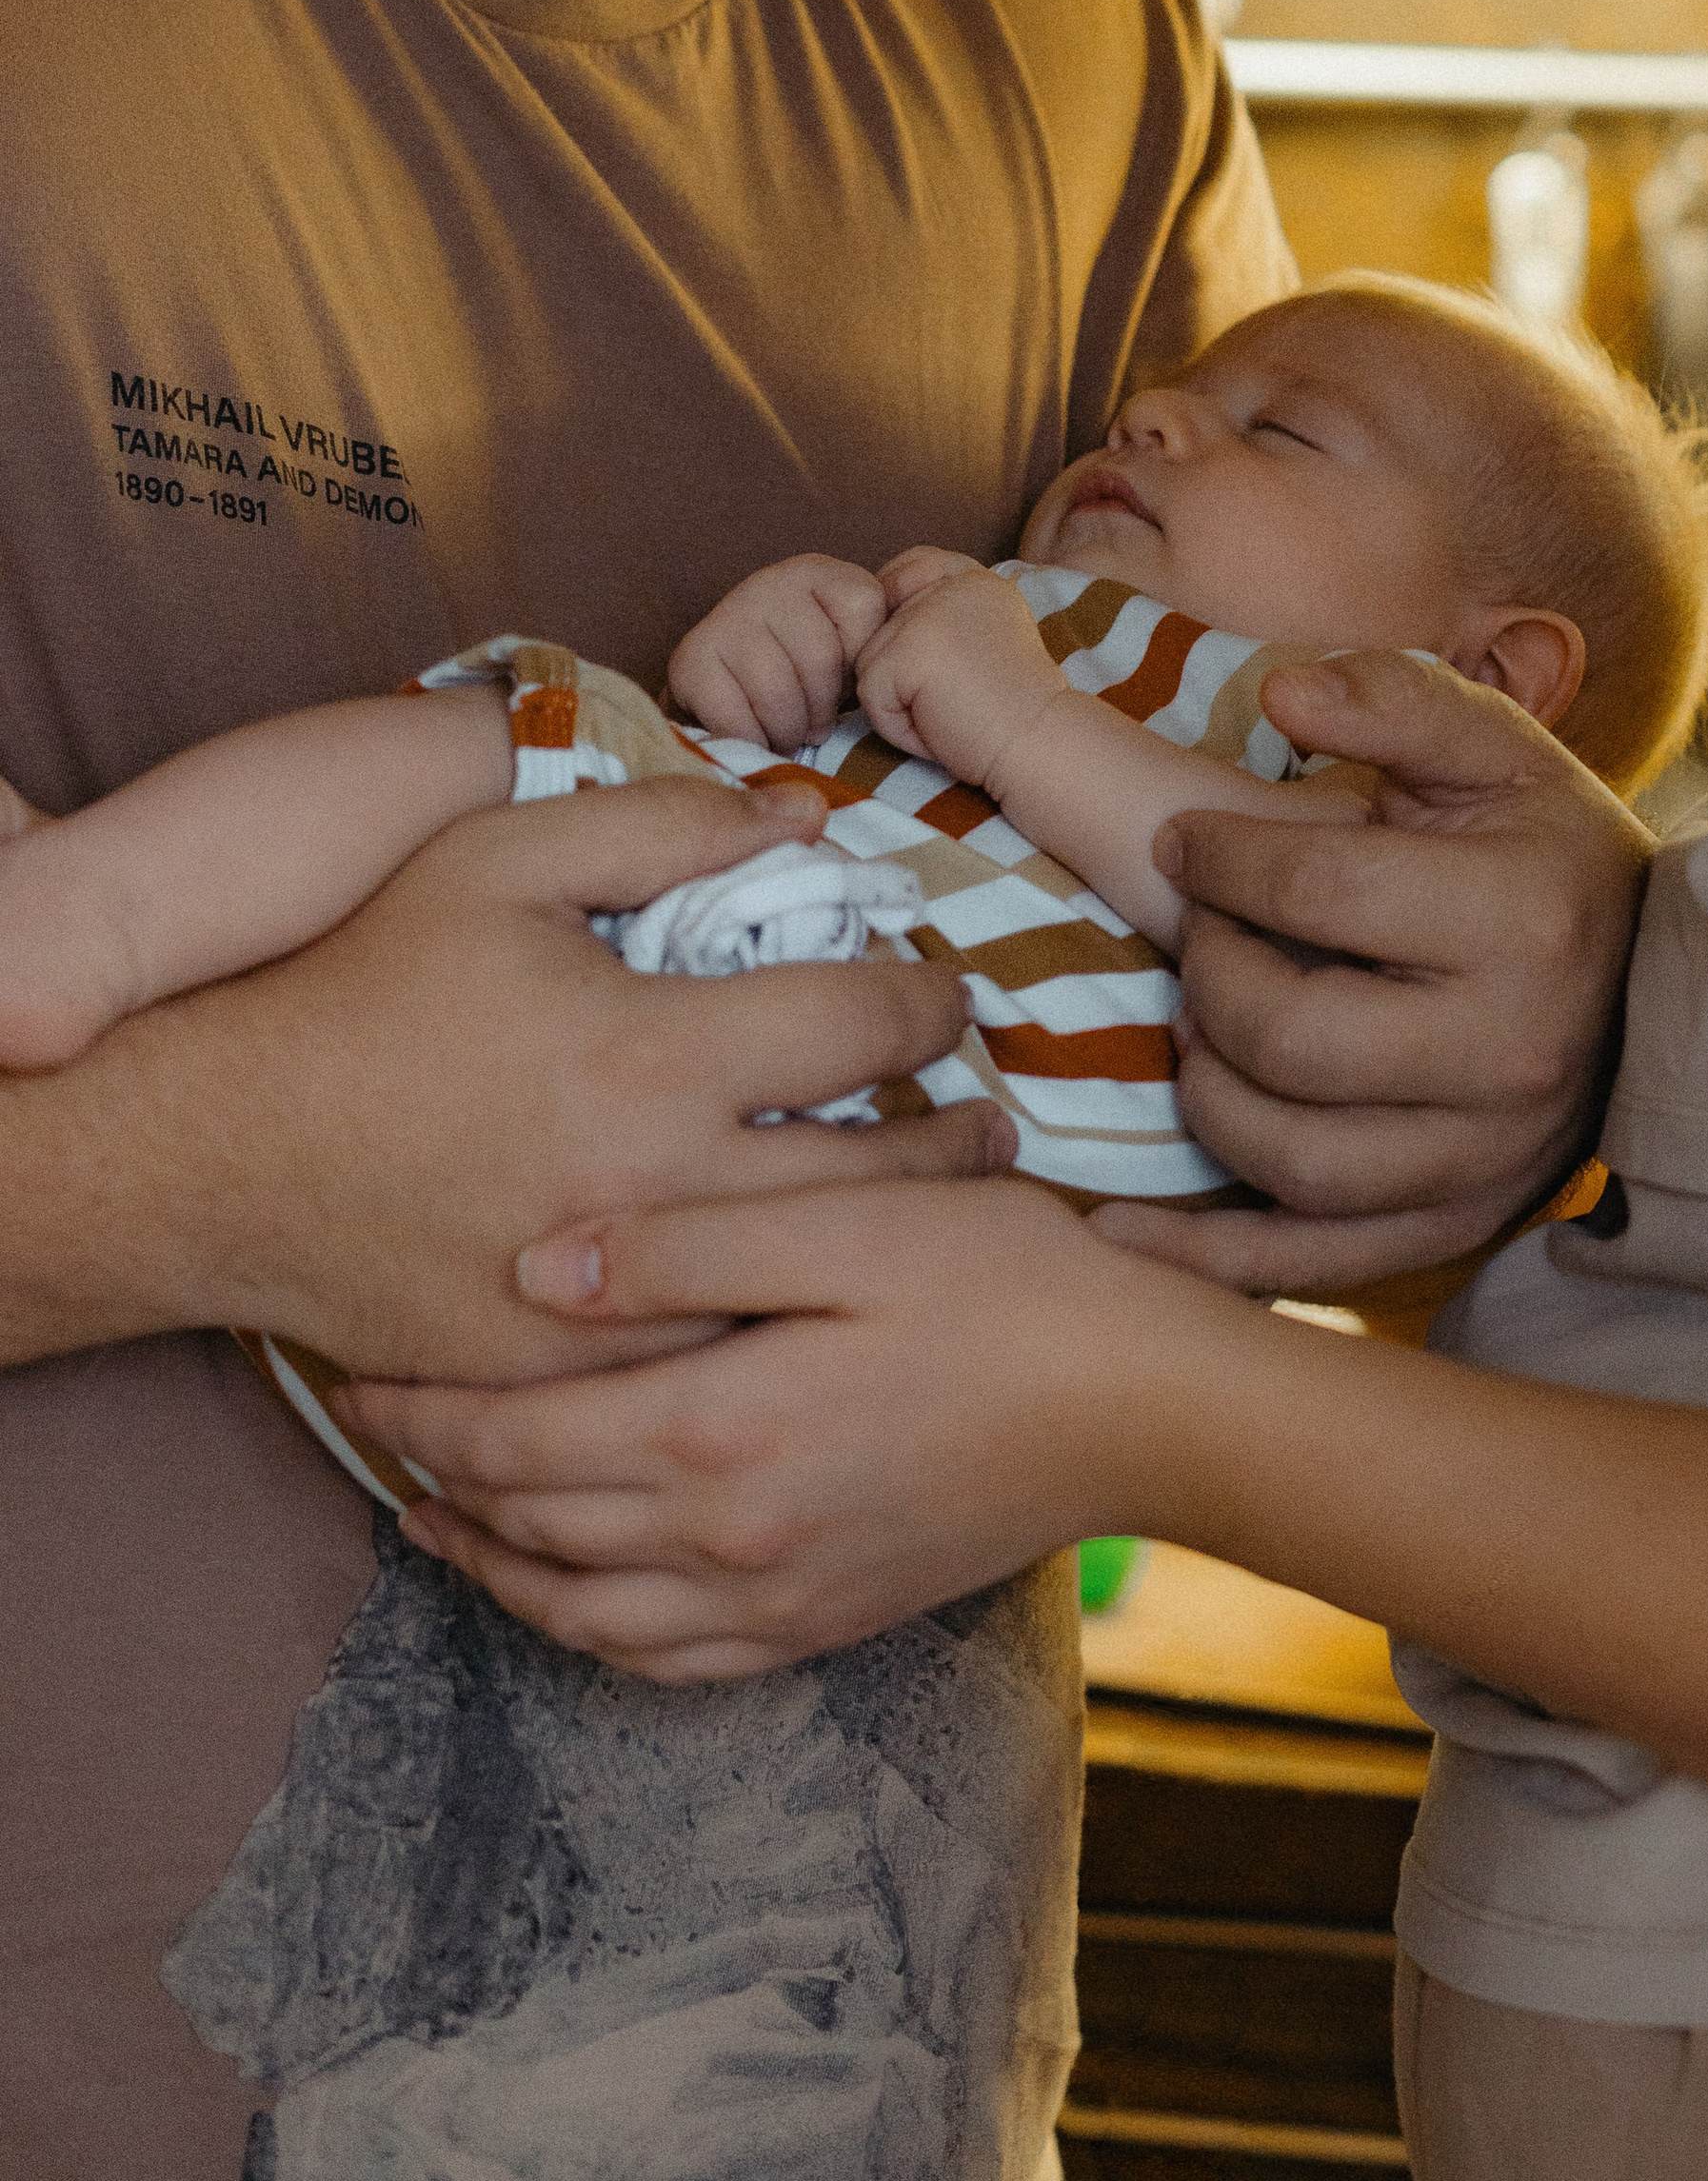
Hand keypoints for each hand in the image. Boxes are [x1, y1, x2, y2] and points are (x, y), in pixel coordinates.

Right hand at [0, 778, 1011, 1383]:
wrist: (225, 1157)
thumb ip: (659, 820)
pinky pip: (717, 1361)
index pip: (861, 1028)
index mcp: (652, 1056)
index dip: (931, 1003)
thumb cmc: (370, 986)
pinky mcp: (572, 1378)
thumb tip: (800, 812)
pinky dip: (785, 1326)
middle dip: (955, 1141)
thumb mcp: (501, 858)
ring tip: (951, 1209)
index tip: (953, 998)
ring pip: (811, 1285)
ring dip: (896, 1243)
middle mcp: (656, 1192)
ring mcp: (617, 1306)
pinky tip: (826, 1298)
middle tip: (999, 1125)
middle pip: (875, 1175)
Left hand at [341, 1178, 1219, 1679]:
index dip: (418, 1407)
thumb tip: (537, 1269)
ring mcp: (774, 1595)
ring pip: (577, 1609)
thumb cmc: (1005, 1287)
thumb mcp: (849, 1220)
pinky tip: (567, 1594)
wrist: (1141, 1406)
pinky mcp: (821, 1620)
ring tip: (431, 1516)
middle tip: (369, 1423)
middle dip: (432, 1476)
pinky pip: (662, 1659)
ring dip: (488, 1565)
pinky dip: (584, 1631)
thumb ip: (686, 1245)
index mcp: (716, 1430)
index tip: (354, 1365)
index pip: (512, 1436)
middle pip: (527, 1523)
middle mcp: (724, 1537)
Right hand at [667, 552, 890, 747]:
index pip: (866, 609)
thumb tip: (920, 646)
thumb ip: (884, 643)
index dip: (861, 662)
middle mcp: (768, 582)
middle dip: (823, 709)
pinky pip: (736, 717)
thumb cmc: (806, 679)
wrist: (729, 695)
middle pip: (822, 658)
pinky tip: (753, 733)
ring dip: (788, 730)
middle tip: (814, 726)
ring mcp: (725, 614)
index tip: (846, 683)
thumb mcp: (854, 649)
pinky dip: (751, 739)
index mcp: (817, 572)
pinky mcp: (690, 657)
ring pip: (779, 691)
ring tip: (787, 733)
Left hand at [857, 558, 1063, 791]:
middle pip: (883, 624)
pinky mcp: (906, 652)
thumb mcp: (991, 642)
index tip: (935, 653)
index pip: (915, 566)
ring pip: (869, 661)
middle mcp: (950, 585)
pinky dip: (898, 727)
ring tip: (951, 713)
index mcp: (976, 580)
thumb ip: (949, 618)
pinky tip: (941, 726)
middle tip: (960, 695)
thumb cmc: (1016, 713)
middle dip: (905, 672)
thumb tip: (889, 622)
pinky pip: (871, 696)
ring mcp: (926, 615)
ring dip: (900, 702)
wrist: (1041, 745)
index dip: (905, 604)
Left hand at [1099, 652, 1647, 1295]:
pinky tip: (1118, 1232)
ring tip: (1199, 1023)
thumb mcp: (1492, 750)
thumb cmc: (1544, 850)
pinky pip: (1306, 1266)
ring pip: (1289, 1157)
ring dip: (1206, 1089)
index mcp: (1524, 918)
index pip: (1320, 894)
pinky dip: (1203, 1260)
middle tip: (1198, 931)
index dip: (1219, 860)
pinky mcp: (1453, 1229)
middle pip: (1291, 1036)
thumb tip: (1287, 694)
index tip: (1182, 842)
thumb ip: (1392, 701)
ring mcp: (1485, 1160)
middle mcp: (1512, 1054)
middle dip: (1210, 972)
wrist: (1646, 988)